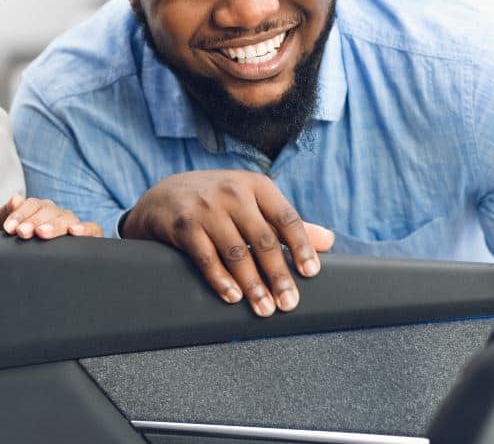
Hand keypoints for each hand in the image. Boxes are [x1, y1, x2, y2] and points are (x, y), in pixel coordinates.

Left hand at [0, 194, 103, 239]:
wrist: (43, 274)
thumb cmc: (27, 249)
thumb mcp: (14, 232)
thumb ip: (8, 214)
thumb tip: (15, 199)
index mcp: (40, 210)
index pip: (31, 205)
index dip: (19, 215)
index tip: (9, 228)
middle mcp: (57, 215)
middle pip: (48, 210)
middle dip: (33, 221)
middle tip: (22, 232)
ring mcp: (74, 223)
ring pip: (67, 218)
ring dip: (53, 225)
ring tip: (42, 233)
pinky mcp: (92, 236)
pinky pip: (93, 228)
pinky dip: (85, 228)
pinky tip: (74, 231)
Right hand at [121, 170, 334, 316]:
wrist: (164, 196)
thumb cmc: (219, 202)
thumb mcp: (253, 203)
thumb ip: (288, 223)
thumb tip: (329, 241)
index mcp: (257, 186)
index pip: (286, 218)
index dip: (301, 247)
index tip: (311, 273)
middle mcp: (234, 193)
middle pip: (263, 239)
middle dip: (278, 275)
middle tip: (289, 303)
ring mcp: (207, 207)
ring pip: (236, 252)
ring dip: (252, 284)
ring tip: (264, 308)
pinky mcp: (184, 224)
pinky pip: (206, 257)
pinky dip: (221, 280)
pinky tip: (233, 297)